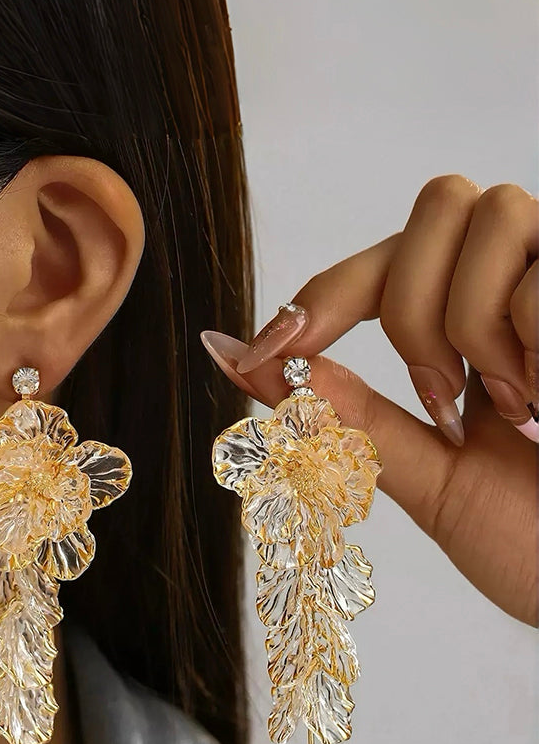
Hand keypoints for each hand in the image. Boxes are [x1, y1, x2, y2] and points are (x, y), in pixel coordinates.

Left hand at [201, 175, 537, 626]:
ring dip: (479, 327)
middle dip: (412, 309)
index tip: (265, 349)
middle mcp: (527, 281)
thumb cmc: (536, 539)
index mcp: (475, 326)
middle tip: (445, 398)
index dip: (323, 294)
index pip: (386, 264)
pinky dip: (536, 348)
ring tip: (521, 407)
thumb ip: (341, 412)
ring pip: (491, 215)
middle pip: (437, 204)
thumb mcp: (424, 475)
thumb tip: (235, 359)